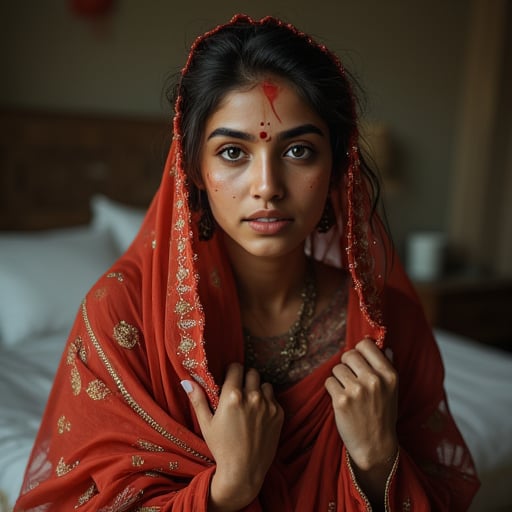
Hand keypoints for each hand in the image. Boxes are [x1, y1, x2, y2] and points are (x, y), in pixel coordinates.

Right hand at [183, 363, 283, 510]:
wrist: (244, 472)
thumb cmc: (222, 448)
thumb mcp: (206, 424)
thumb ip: (198, 399)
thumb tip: (186, 381)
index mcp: (233, 396)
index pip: (236, 367)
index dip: (232, 371)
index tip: (229, 379)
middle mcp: (252, 397)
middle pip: (252, 372)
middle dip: (245, 378)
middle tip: (239, 391)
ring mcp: (268, 405)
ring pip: (264, 384)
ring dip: (258, 389)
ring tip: (250, 404)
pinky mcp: (279, 414)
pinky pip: (273, 398)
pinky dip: (267, 402)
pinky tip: (258, 416)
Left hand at [325, 338, 397, 471]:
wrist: (375, 447)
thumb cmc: (382, 415)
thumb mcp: (392, 390)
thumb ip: (387, 367)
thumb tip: (385, 347)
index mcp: (389, 374)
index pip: (365, 344)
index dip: (358, 352)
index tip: (358, 362)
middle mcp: (374, 380)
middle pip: (348, 354)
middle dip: (346, 364)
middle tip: (351, 379)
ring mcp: (357, 390)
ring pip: (337, 368)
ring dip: (339, 379)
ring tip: (348, 393)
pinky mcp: (341, 400)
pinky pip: (329, 382)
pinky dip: (332, 390)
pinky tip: (341, 401)